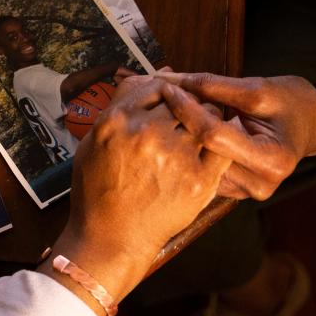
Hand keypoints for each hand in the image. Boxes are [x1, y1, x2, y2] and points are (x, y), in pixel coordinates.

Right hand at [43, 78, 229, 309]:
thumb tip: (147, 77)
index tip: (168, 97)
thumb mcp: (93, 141)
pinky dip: (222, 141)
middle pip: (181, 99)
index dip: (164, 89)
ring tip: (199, 131)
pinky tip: (214, 145)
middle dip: (186, 103)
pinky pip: (221, 146)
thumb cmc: (98, 190)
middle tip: (186, 114)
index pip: (152, 86)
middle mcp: (147, 133)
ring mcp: (176, 156)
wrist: (111, 238)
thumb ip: (118, 106)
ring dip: (206, 119)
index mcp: (117, 121)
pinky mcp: (199, 179)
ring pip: (206, 117)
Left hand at [156, 72, 315, 199]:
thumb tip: (169, 79)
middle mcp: (259, 184)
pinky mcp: (231, 190)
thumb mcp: (257, 88)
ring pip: (197, 163)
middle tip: (157, 99)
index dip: (187, 108)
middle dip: (178, 122)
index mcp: (271, 159)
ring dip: (178, 136)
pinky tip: (176, 131)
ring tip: (163, 113)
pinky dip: (188, 148)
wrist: (310, 125)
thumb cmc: (290, 103)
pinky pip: (201, 168)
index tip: (167, 87)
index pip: (214, 134)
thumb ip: (214, 86)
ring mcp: (244, 192)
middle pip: (202, 152)